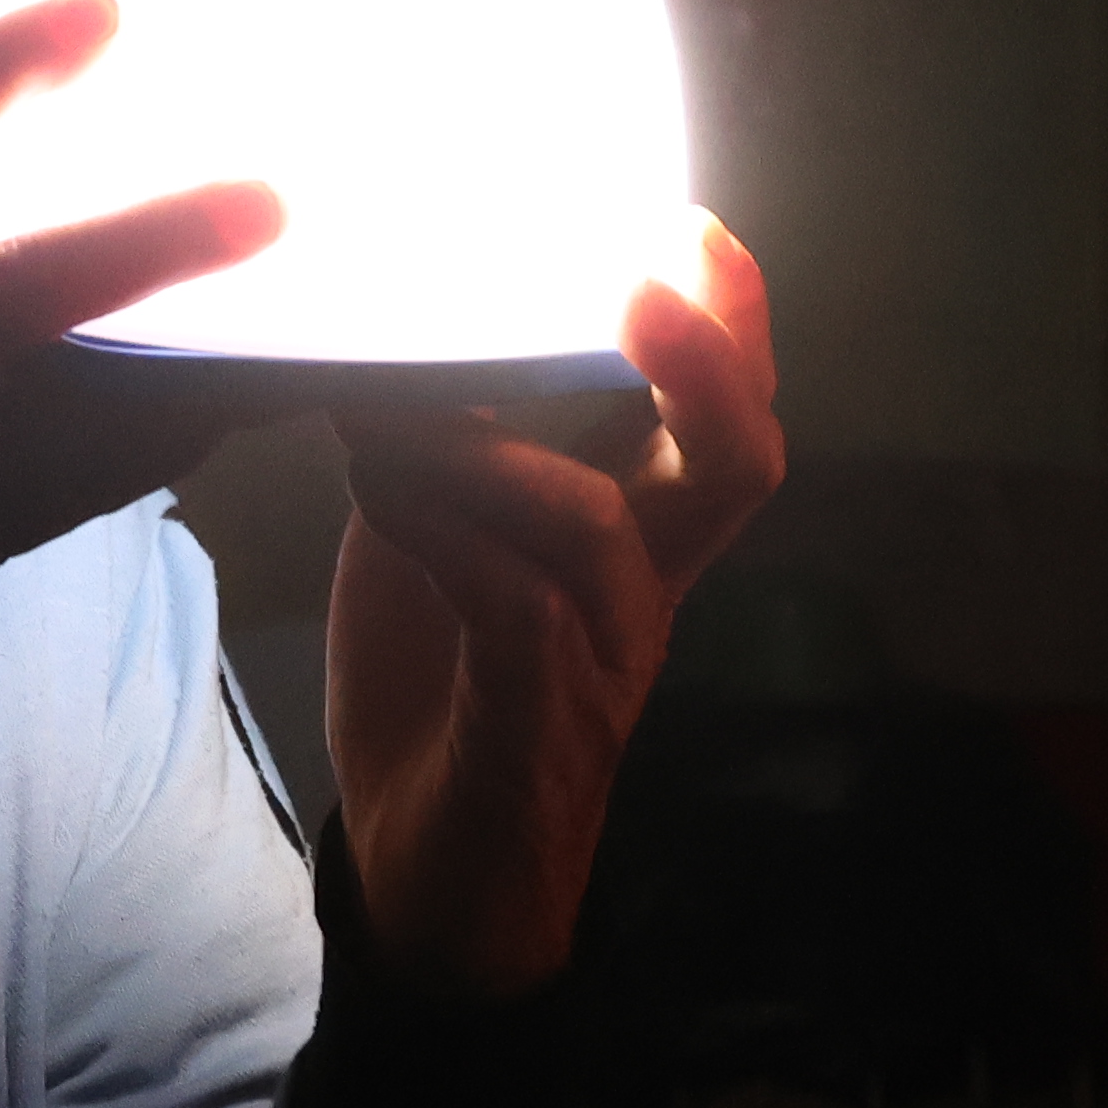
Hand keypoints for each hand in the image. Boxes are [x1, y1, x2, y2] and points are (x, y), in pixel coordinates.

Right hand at [0, 0, 318, 738]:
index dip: (14, 69)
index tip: (109, 10)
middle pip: (42, 288)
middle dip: (163, 244)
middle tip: (275, 204)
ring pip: (107, 406)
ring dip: (208, 360)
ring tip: (302, 317)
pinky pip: (99, 483)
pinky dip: (163, 433)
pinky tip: (215, 400)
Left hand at [318, 220, 785, 1007]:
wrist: (429, 887)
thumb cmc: (440, 691)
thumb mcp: (429, 542)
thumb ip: (432, 445)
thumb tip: (373, 333)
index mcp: (633, 538)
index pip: (717, 419)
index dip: (729, 324)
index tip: (689, 219)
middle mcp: (643, 591)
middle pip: (735, 463)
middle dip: (704, 361)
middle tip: (645, 280)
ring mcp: (601, 662)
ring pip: (597, 525)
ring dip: (489, 451)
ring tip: (391, 413)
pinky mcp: (538, 726)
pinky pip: (518, 610)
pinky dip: (447, 534)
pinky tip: (380, 497)